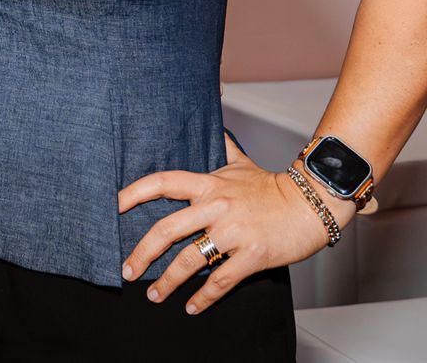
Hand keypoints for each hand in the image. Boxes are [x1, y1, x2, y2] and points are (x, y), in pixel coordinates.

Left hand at [117, 135, 341, 313]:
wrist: (312, 204)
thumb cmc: (274, 187)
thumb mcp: (242, 163)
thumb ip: (222, 147)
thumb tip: (213, 120)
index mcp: (209, 184)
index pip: (162, 183)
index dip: (134, 193)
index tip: (113, 207)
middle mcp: (216, 206)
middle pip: (167, 229)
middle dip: (142, 253)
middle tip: (127, 269)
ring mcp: (234, 232)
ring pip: (190, 260)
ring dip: (167, 281)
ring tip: (154, 294)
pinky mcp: (252, 255)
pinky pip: (221, 281)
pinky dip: (204, 297)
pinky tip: (192, 306)